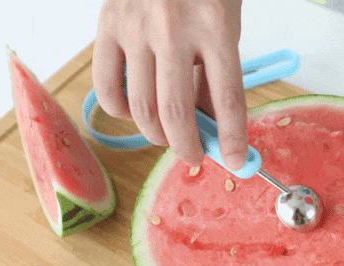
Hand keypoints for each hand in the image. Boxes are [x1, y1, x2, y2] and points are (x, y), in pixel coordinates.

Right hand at [92, 0, 246, 169]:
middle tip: (194, 156)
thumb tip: (210, 125)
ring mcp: (136, 27)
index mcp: (216, 27)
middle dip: (187, 147)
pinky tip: (136, 112)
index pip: (228, 99)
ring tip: (168, 137)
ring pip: (141, 107)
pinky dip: (122, 112)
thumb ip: (216, 74)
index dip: (232, 138)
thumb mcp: (225, 25)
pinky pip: (107, 87)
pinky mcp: (107, 25)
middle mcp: (174, 28)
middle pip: (175, 112)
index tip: (236, 161)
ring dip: (157, 135)